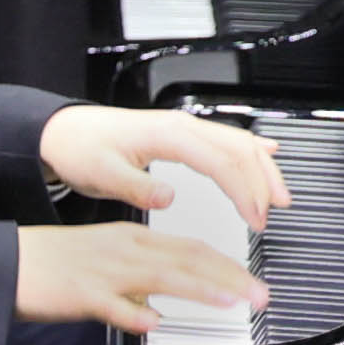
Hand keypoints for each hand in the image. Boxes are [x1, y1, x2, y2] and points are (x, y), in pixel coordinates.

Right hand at [19, 218, 264, 336]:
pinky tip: (155, 322)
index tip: (251, 282)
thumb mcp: (103, 263)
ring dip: (202, 288)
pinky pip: (114, 305)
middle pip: (188, 258)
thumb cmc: (52, 264)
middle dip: (230, 276)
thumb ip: (134, 283)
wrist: (8, 263)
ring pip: (163, 275)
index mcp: (132, 239)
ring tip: (233, 301)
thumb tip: (157, 306)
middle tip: (260, 294)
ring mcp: (105, 271)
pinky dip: (137, 313)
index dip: (227, 265)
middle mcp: (126, 250)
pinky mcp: (83, 294)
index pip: (191, 248)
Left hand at [42, 102, 284, 228]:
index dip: (243, 191)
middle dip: (261, 182)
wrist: (64, 132)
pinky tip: (268, 153)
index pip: (221, 162)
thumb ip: (136, 188)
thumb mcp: (102, 174)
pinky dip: (251, 147)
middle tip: (270, 215)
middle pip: (239, 149)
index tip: (254, 218)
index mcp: (168, 135)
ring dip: (263, 166)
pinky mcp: (182, 133)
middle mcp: (182, 126)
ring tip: (279, 195)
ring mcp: (184, 127)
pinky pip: (226, 137)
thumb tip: (168, 198)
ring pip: (238, 141)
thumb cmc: (81, 149)